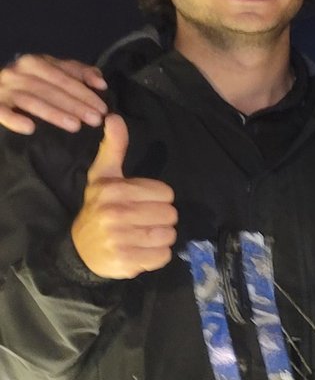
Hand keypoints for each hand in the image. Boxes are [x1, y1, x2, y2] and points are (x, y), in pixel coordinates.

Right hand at [0, 54, 106, 134]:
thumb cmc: (30, 83)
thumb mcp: (54, 72)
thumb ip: (78, 73)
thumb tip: (100, 83)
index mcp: (34, 62)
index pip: (64, 78)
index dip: (85, 93)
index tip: (103, 109)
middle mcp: (17, 72)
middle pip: (50, 89)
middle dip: (74, 105)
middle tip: (94, 120)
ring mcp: (2, 88)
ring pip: (31, 100)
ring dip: (53, 113)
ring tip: (75, 126)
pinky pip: (1, 111)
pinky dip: (14, 119)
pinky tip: (30, 128)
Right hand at [70, 115, 177, 278]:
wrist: (80, 249)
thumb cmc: (99, 208)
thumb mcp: (104, 177)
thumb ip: (114, 148)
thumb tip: (114, 117)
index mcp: (113, 191)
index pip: (166, 194)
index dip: (157, 198)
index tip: (139, 202)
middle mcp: (115, 214)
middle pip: (170, 214)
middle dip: (160, 218)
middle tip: (141, 221)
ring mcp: (120, 240)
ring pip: (169, 235)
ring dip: (160, 237)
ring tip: (141, 236)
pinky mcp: (127, 262)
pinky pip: (163, 256)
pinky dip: (157, 256)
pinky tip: (140, 251)